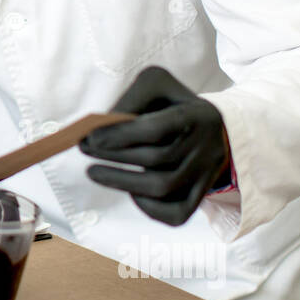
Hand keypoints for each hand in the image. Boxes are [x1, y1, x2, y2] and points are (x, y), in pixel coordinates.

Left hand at [79, 66, 229, 226]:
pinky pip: (177, 214)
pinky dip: (149, 207)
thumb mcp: (156, 86)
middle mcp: (206, 146)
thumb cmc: (173, 104)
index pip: (156, 129)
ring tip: (94, 171)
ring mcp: (206, 174)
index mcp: (196, 115)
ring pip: (163, 187)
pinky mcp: (202, 195)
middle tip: (85, 149)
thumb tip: (102, 128)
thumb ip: (129, 100)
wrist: (214, 127)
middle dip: (113, 156)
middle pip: (156, 159)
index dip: (120, 135)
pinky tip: (131, 191)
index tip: (92, 137)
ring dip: (122, 182)